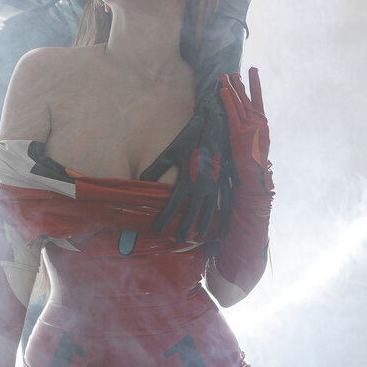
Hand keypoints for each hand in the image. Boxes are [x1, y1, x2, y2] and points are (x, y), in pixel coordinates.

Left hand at [142, 96, 230, 240]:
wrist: (214, 127)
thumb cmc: (189, 139)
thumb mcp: (170, 151)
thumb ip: (156, 168)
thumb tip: (142, 182)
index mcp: (187, 177)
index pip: (174, 203)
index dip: (165, 217)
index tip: (157, 229)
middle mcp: (202, 184)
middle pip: (192, 212)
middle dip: (184, 226)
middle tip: (177, 239)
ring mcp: (215, 184)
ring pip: (209, 210)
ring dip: (203, 224)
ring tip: (196, 235)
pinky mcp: (224, 181)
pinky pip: (224, 202)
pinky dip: (222, 215)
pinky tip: (219, 224)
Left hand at [219, 70, 272, 194]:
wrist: (254, 171)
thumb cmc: (256, 160)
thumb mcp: (260, 140)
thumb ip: (254, 128)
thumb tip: (249, 120)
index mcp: (262, 122)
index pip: (258, 98)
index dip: (255, 83)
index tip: (253, 71)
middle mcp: (256, 120)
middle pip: (246, 97)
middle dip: (239, 84)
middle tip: (234, 72)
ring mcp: (247, 124)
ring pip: (238, 102)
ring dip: (231, 88)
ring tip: (225, 77)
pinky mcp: (238, 130)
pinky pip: (231, 112)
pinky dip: (227, 100)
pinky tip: (223, 90)